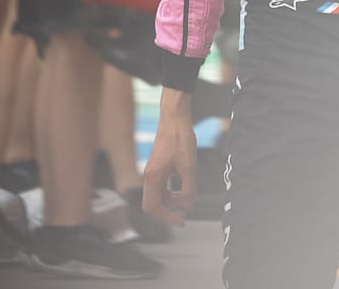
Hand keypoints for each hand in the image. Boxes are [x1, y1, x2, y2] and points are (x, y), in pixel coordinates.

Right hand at [142, 88, 197, 225]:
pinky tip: (183, 188)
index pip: (152, 207)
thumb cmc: (180, 139)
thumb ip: (189, 189)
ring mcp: (152, 170)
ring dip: (171, 201)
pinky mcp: (158, 166)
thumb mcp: (189, 167)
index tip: (181, 220)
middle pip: (153, 203)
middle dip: (168, 211)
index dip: (166, 217)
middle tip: (184, 215)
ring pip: (157, 195)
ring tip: (187, 199)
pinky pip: (161, 186)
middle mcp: (149, 175)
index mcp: (153, 177)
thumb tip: (188, 204)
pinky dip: (171, 191)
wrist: (175, 118)